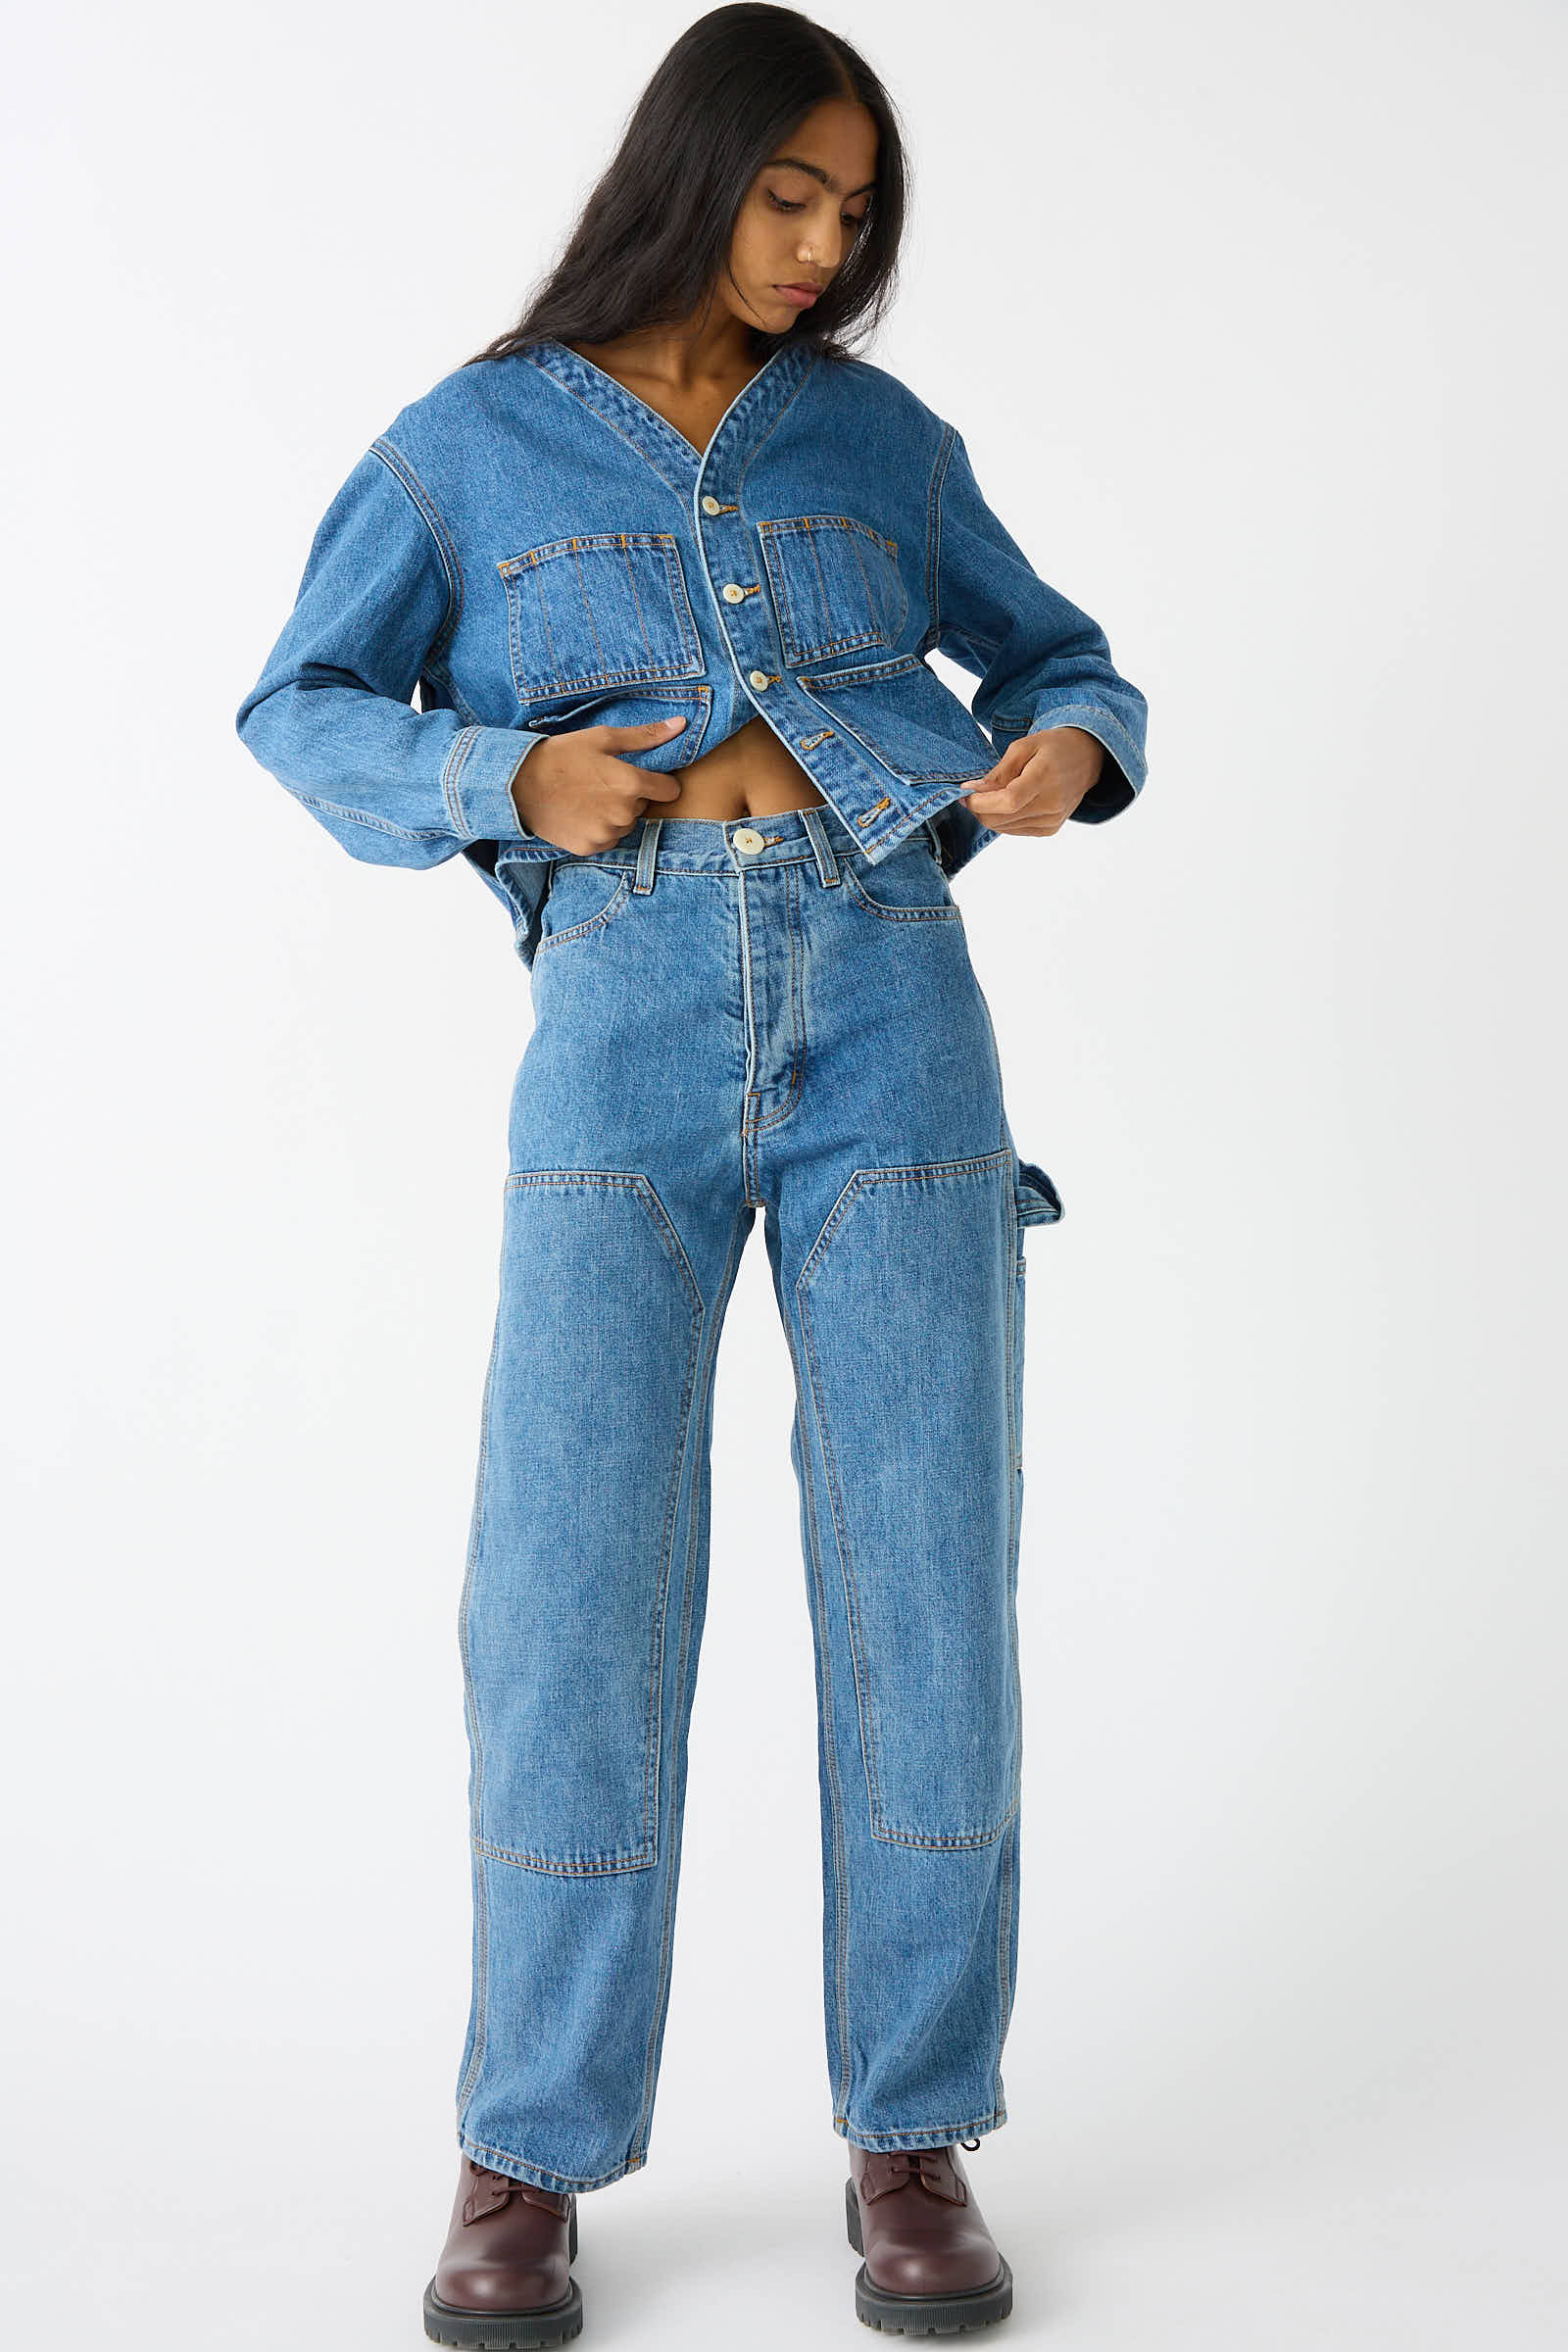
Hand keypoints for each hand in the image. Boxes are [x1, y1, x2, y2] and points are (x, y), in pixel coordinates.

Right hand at [510, 715, 688, 853]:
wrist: (519, 784)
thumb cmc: (562, 756)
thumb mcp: (602, 738)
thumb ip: (645, 736)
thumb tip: (681, 724)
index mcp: (630, 783)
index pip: (670, 790)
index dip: (659, 781)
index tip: (644, 776)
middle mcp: (623, 813)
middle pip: (644, 806)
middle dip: (630, 796)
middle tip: (601, 782)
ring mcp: (606, 833)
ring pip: (626, 824)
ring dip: (615, 814)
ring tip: (588, 797)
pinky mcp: (590, 847)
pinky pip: (607, 839)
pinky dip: (598, 828)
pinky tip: (580, 813)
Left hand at [958, 725, 1105, 837]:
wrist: (1087, 758)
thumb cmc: (1055, 747)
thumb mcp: (1023, 746)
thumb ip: (998, 772)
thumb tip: (973, 790)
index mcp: (1044, 779)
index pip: (1007, 801)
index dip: (980, 802)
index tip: (966, 793)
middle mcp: (1051, 805)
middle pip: (1001, 819)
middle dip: (979, 809)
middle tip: (972, 793)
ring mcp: (1052, 820)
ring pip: (1004, 828)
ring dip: (990, 814)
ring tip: (993, 794)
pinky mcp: (1050, 829)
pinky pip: (1015, 830)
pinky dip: (1004, 819)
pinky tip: (1008, 803)